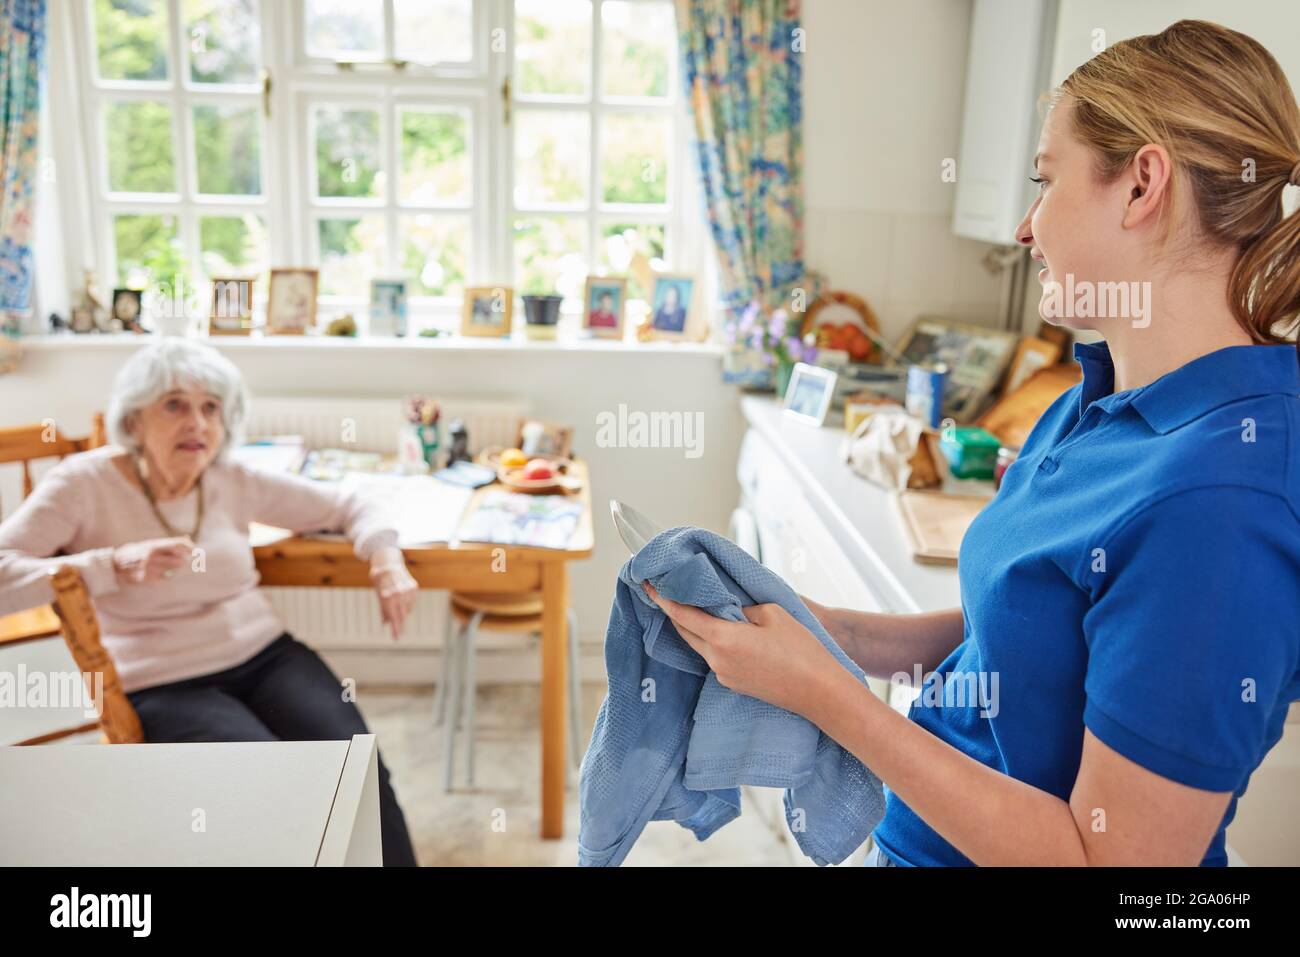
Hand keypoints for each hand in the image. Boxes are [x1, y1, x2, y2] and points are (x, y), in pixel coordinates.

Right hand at [112, 537, 193, 584]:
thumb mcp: (150, 544)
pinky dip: (167, 576)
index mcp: (153, 546)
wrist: (116, 565)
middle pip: (180, 560)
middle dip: (184, 559)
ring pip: (174, 570)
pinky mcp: (148, 580)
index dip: (188, 547)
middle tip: (184, 559)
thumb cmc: (137, 552)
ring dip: (176, 568)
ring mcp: (150, 569)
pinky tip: (160, 573)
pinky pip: (166, 579)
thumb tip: (187, 539)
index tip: (193, 549)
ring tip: (170, 566)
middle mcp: (152, 557)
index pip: (178, 545)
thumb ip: (167, 543)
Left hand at [369, 547, 416, 639]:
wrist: (389, 563)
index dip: (395, 629)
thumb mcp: (378, 595)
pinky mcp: (414, 588)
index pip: (393, 617)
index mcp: (387, 597)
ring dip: (402, 611)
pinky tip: (402, 597)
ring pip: (407, 609)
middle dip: (400, 626)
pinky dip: (407, 603)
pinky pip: (412, 602)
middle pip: (401, 616)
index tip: (396, 638)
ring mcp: (407, 591)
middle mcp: (398, 594)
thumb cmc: (381, 580)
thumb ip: (383, 610)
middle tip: (398, 635)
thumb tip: (385, 623)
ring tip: (395, 605)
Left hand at [641, 580, 844, 718]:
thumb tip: (729, 607)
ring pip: (699, 645)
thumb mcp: (772, 614)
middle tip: (669, 591)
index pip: (682, 616)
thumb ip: (743, 607)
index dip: (663, 599)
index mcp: (723, 639)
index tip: (648, 585)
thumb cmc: (801, 650)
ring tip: (698, 606)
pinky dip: (712, 641)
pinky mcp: (733, 684)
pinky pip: (714, 657)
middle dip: (674, 611)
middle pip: (685, 631)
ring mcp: (723, 675)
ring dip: (694, 626)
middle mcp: (716, 660)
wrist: (818, 692)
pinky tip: (724, 630)